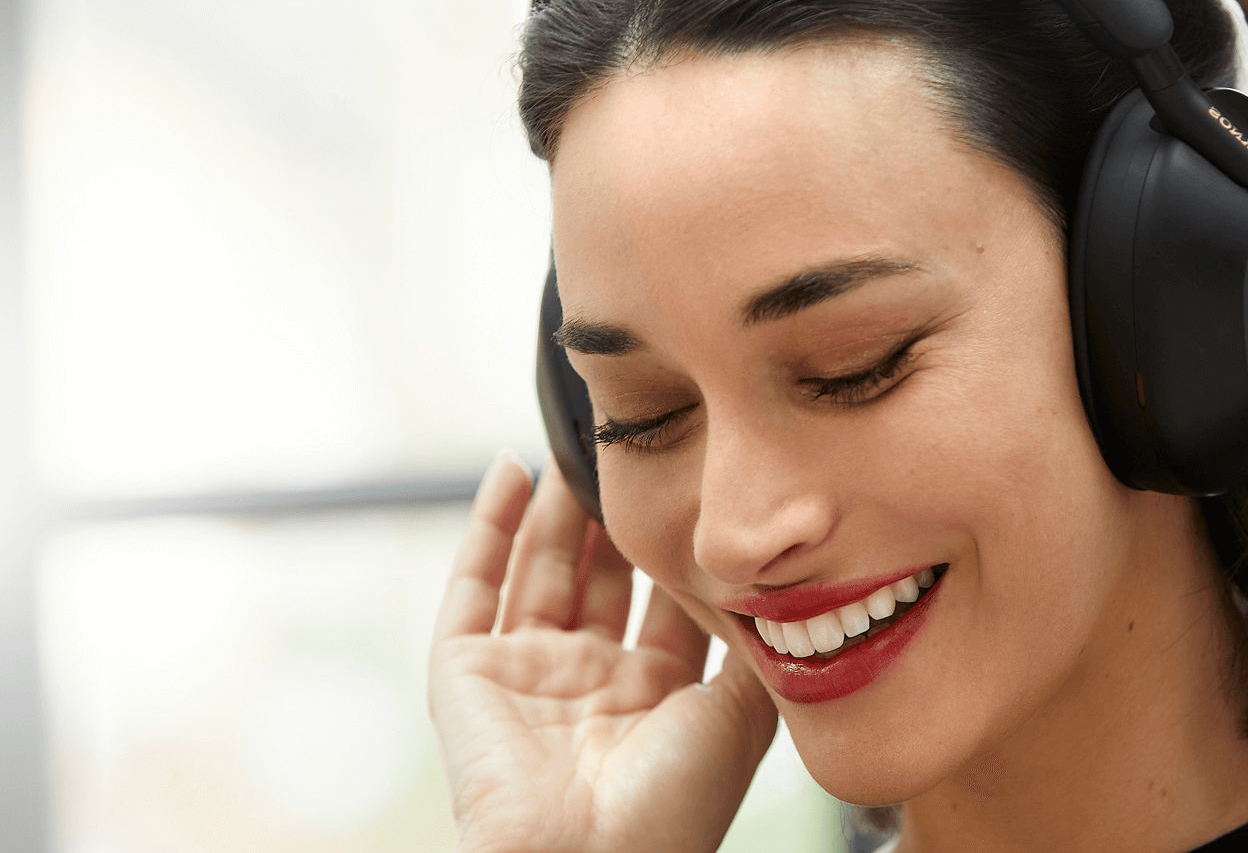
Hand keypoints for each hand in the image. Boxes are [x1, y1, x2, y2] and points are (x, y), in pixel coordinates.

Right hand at [428, 453, 779, 852]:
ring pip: (540, 568)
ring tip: (578, 442)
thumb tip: (782, 583)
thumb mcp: (740, 717)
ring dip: (558, 505)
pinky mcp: (465, 671)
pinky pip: (472, 585)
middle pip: (601, 578)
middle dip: (615, 515)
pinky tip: (512, 468)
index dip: (677, 547)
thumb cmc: (672, 806)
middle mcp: (590, 683)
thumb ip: (755, 647)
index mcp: (656, 701)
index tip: (695, 483)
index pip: (666, 603)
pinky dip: (487, 524)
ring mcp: (525, 675)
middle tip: (631, 448)